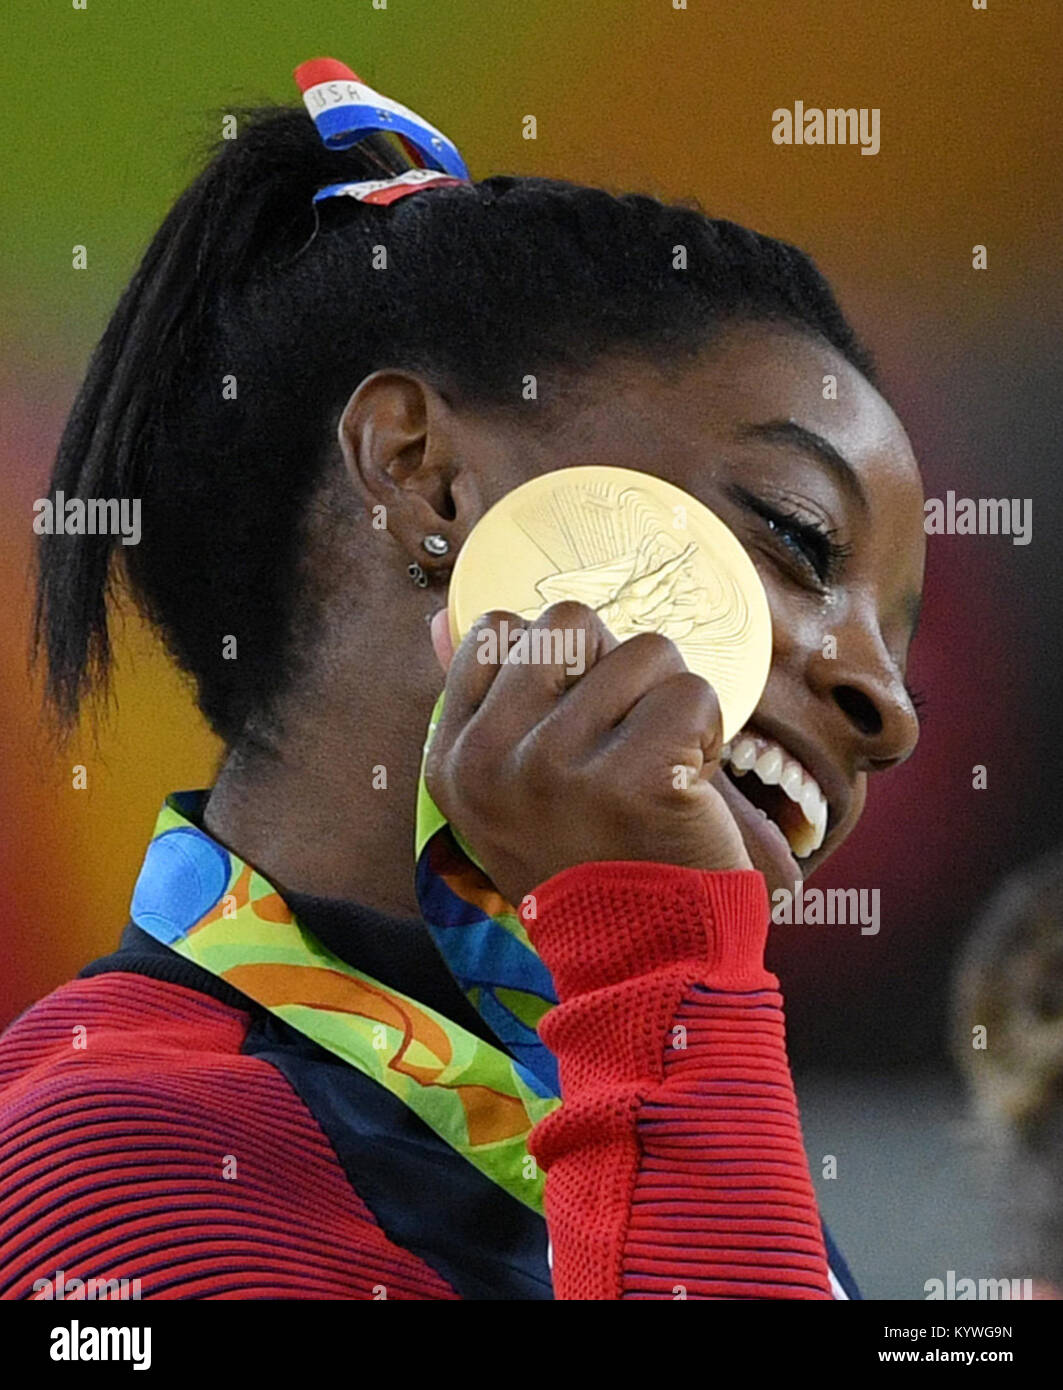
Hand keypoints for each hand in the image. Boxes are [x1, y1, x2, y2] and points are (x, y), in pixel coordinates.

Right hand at [425, 602, 751, 907]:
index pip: (495, 631)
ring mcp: (557, 768)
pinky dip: (709, 734)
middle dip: (618, 671)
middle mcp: (491, 761)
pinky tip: (691, 785)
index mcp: (453, 759)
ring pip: (646, 650)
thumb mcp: (502, 793)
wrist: (641, 964)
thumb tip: (439, 612)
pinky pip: (693, 694)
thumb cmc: (582, 864)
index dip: (555, 662)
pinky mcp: (633, 779)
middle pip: (572, 623)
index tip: (576, 723)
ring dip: (670, 703)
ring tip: (661, 768)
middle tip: (627, 742)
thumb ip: (478, 701)